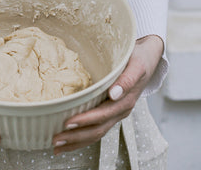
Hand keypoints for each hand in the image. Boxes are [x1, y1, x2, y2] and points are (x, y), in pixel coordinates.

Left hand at [52, 34, 163, 153]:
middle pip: (98, 129)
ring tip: (57, 146)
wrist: (147, 58)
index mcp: (126, 100)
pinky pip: (97, 129)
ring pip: (96, 133)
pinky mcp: (110, 113)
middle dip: (76, 137)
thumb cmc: (138, 59)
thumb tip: (114, 94)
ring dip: (76, 141)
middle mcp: (120, 110)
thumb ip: (127, 79)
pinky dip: (81, 138)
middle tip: (55, 139)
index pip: (103, 114)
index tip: (68, 123)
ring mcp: (115, 114)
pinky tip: (68, 141)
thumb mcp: (136, 65)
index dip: (86, 120)